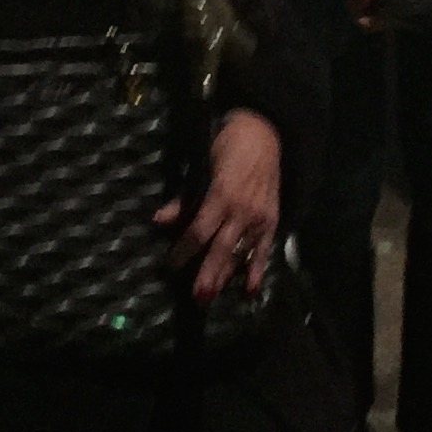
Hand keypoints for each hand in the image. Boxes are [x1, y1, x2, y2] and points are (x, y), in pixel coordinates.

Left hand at [154, 107, 282, 301]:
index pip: (199, 231)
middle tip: (198, 297)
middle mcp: (242, 211)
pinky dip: (257, 271)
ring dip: (228, 276)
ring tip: (214, 296)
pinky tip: (250, 291)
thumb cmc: (227, 147)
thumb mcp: (201, 166)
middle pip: (222, 248)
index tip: (170, 266)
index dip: (184, 250)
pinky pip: (263, 251)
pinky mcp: (272, 222)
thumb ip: (184, 199)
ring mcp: (260, 218)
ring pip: (241, 253)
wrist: (264, 134)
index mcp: (222, 195)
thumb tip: (159, 221)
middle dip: (209, 273)